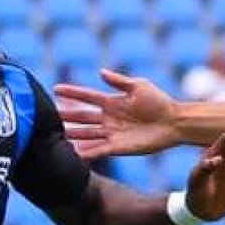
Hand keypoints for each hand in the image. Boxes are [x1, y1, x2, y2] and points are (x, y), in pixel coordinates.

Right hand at [55, 69, 181, 159]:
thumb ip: (119, 81)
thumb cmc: (159, 102)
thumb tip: (100, 72)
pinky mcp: (119, 147)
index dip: (72, 93)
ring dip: (73, 135)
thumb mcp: (139, 86)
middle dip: (67, 116)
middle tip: (50, 116)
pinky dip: (87, 151)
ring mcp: (112, 133)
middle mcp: (109, 118)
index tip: (56, 89)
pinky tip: (74, 152)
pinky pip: (99, 149)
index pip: (87, 96)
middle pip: (83, 117)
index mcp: (112, 101)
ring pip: (87, 134)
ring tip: (58, 135)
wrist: (174, 122)